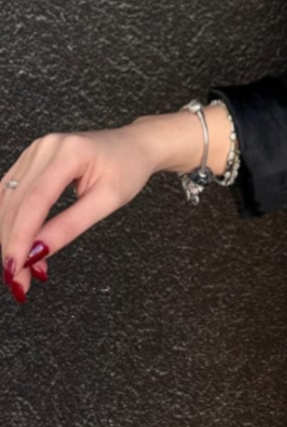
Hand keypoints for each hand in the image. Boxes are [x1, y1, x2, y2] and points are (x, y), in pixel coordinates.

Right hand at [0, 124, 161, 305]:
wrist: (134, 145)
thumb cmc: (128, 169)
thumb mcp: (108, 201)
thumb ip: (70, 226)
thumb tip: (37, 253)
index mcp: (69, 152)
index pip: (34, 201)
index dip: (20, 238)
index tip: (15, 270)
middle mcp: (46, 147)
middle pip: (16, 203)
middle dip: (13, 245)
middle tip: (19, 281)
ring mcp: (35, 151)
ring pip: (7, 201)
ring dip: (8, 237)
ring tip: (22, 270)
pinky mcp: (30, 160)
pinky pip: (9, 194)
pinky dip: (11, 222)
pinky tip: (17, 245)